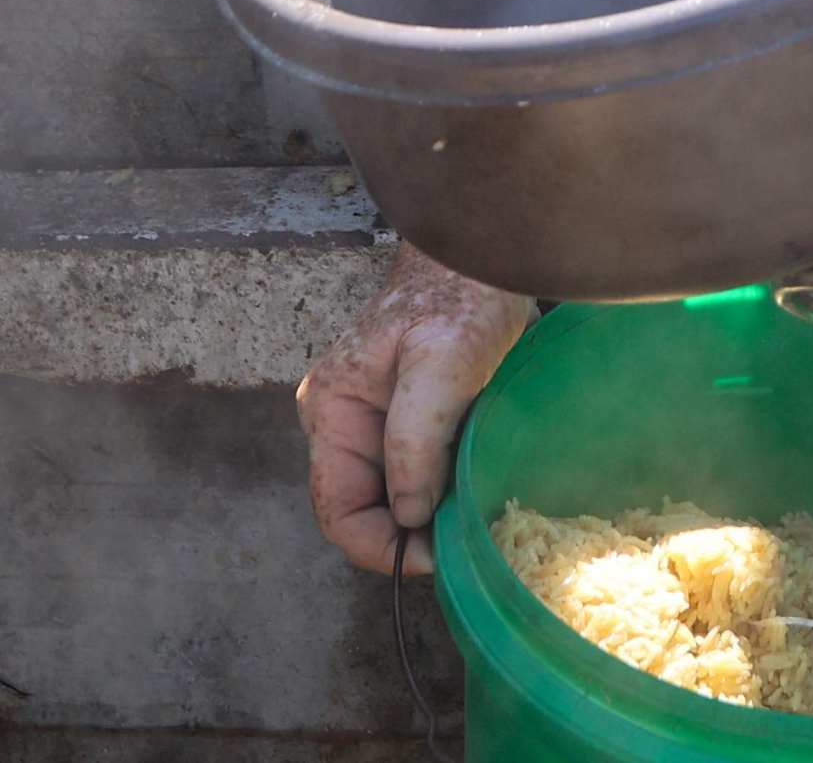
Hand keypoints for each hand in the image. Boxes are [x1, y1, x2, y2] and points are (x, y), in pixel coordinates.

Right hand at [299, 246, 535, 572]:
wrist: (481, 254)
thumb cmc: (458, 297)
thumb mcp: (440, 365)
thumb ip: (415, 439)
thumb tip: (410, 515)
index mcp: (331, 412)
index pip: (337, 511)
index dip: (381, 548)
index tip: (435, 559)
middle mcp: (341, 424)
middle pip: (363, 511)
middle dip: (408, 536)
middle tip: (462, 543)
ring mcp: (372, 422)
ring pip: (392, 499)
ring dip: (428, 517)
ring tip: (472, 519)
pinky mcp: (406, 420)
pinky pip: (415, 475)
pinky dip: (442, 493)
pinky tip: (474, 491)